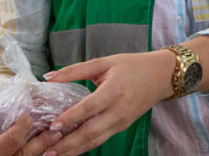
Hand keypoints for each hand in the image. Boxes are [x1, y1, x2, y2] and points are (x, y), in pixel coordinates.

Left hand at [39, 51, 174, 155]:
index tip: (53, 126)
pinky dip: (85, 146)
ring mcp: (121, 122)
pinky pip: (101, 139)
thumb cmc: (131, 66)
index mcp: (113, 92)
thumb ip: (75, 70)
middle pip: (91, 132)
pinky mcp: (122, 127)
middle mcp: (118, 112)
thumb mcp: (103, 62)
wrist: (161, 77)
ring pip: (95, 141)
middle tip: (47, 151)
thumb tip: (48, 77)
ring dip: (74, 150)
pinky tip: (71, 149)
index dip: (71, 118)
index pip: (89, 108)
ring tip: (54, 154)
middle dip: (68, 144)